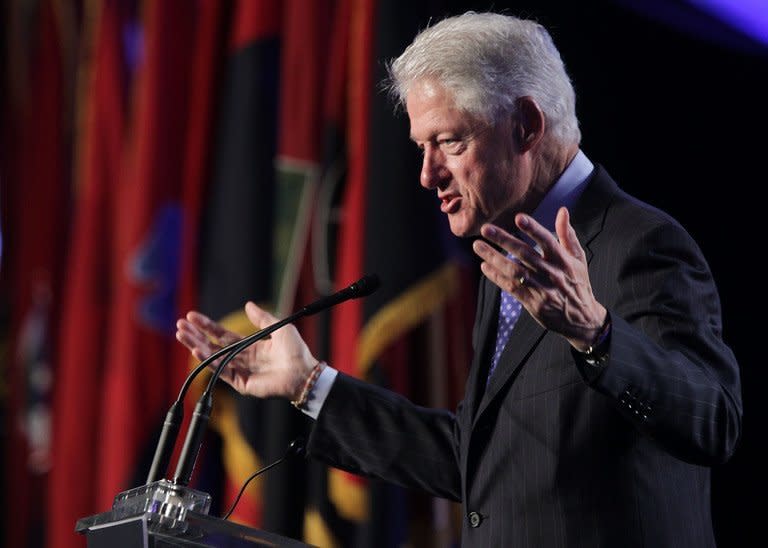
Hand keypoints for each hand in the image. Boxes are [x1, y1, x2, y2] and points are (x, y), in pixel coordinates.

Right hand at [175, 302, 318, 399]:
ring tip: (182, 335)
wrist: (305, 371)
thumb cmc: (296, 350)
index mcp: (251, 346)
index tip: (192, 316)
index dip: (207, 326)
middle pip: (214, 345)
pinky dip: (209, 361)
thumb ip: (262, 318)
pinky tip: (197, 350)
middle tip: (180, 325)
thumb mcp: (279, 327)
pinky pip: (222, 371)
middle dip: (196, 335)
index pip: (223, 335)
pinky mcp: (243, 383)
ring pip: (214, 357)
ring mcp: (241, 371)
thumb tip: (247, 305)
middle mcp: (243, 358)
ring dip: (197, 346)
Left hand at [472, 207, 605, 350]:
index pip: (548, 241)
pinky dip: (497, 277)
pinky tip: (485, 266)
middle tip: (486, 229)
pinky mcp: (533, 303)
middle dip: (504, 240)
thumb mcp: (578, 259)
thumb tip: (562, 210)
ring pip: (514, 271)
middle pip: (525, 254)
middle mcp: (552, 273)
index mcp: (563, 260)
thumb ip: (567, 235)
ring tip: (478, 246)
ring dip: (494, 258)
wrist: (581, 319)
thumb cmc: (578, 284)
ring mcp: (542, 289)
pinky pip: (511, 288)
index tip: (519, 217)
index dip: (533, 229)